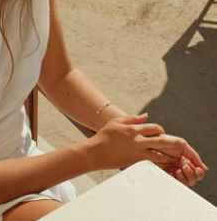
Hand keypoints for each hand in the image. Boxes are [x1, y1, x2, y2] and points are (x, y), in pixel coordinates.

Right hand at [90, 114, 207, 186]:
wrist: (97, 151)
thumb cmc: (106, 135)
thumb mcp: (118, 122)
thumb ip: (133, 118)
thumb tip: (146, 115)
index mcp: (134, 129)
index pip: (154, 128)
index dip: (160, 130)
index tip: (162, 133)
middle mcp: (138, 140)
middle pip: (160, 140)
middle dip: (173, 142)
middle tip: (183, 144)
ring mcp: (137, 152)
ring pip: (159, 154)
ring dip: (169, 155)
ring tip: (177, 158)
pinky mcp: (135, 162)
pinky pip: (151, 163)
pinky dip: (159, 163)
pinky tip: (165, 165)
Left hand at [149, 139, 207, 186]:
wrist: (147, 142)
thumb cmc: (162, 140)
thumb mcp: (180, 144)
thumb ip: (193, 155)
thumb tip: (204, 168)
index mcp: (185, 159)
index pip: (197, 171)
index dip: (199, 172)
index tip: (197, 169)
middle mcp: (180, 166)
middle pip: (193, 178)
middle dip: (191, 174)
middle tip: (184, 167)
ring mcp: (173, 171)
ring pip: (186, 182)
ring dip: (185, 177)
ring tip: (178, 170)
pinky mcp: (166, 175)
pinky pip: (175, 182)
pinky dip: (175, 180)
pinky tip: (172, 174)